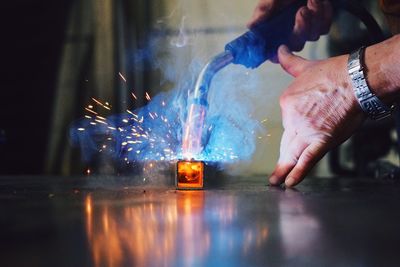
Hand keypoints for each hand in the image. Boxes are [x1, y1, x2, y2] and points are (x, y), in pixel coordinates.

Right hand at [248, 0, 332, 50]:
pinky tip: (318, 2)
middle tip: (302, 10)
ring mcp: (304, 32)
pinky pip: (324, 28)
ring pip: (312, 36)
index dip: (278, 54)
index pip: (274, 53)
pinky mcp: (319, 26)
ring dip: (314, 17)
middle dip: (301, 28)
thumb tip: (251, 26)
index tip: (282, 46)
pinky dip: (324, 14)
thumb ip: (263, 11)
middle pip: (296, 45)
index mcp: (273, 33)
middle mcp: (288, 36)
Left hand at [270, 45, 364, 186]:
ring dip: (282, 170)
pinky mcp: (321, 141)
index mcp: (287, 103)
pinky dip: (298, 172)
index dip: (294, 127)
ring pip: (292, 154)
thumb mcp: (305, 66)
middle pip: (287, 141)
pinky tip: (289, 183)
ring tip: (275, 181)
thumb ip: (289, 62)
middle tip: (274, 173)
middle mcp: (292, 119)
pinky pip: (306, 160)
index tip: (298, 132)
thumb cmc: (334, 72)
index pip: (288, 122)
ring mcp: (306, 131)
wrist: (356, 79)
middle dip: (282, 157)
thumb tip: (280, 50)